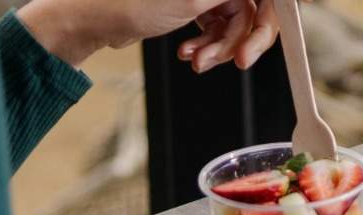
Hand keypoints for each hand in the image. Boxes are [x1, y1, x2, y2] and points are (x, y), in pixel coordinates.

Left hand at [17, 0, 280, 70]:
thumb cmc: (128, 2)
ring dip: (220, 48)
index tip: (267, 33)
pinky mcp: (194, 4)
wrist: (91, 21)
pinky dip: (207, 46)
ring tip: (198, 61)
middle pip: (252, 6)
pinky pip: (216, 29)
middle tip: (239, 60)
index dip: (271, 12)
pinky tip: (190, 55)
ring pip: (234, 22)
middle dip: (244, 37)